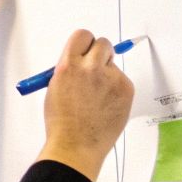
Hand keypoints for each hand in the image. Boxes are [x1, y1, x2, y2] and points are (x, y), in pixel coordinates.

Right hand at [37, 29, 133, 181]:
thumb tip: (82, 61)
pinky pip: (122, 81)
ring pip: (113, 65)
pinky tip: (105, 106)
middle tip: (96, 68)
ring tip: (97, 97)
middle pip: (103, 43)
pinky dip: (115, 90)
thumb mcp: (56, 88)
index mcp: (68, 66)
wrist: (76, 145)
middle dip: (99, 53)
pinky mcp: (125, 88)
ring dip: (107, 74)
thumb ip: (69, 71)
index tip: (85, 51)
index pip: (82, 36)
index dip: (84, 43)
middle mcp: (90, 68)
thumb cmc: (62, 123)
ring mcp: (111, 78)